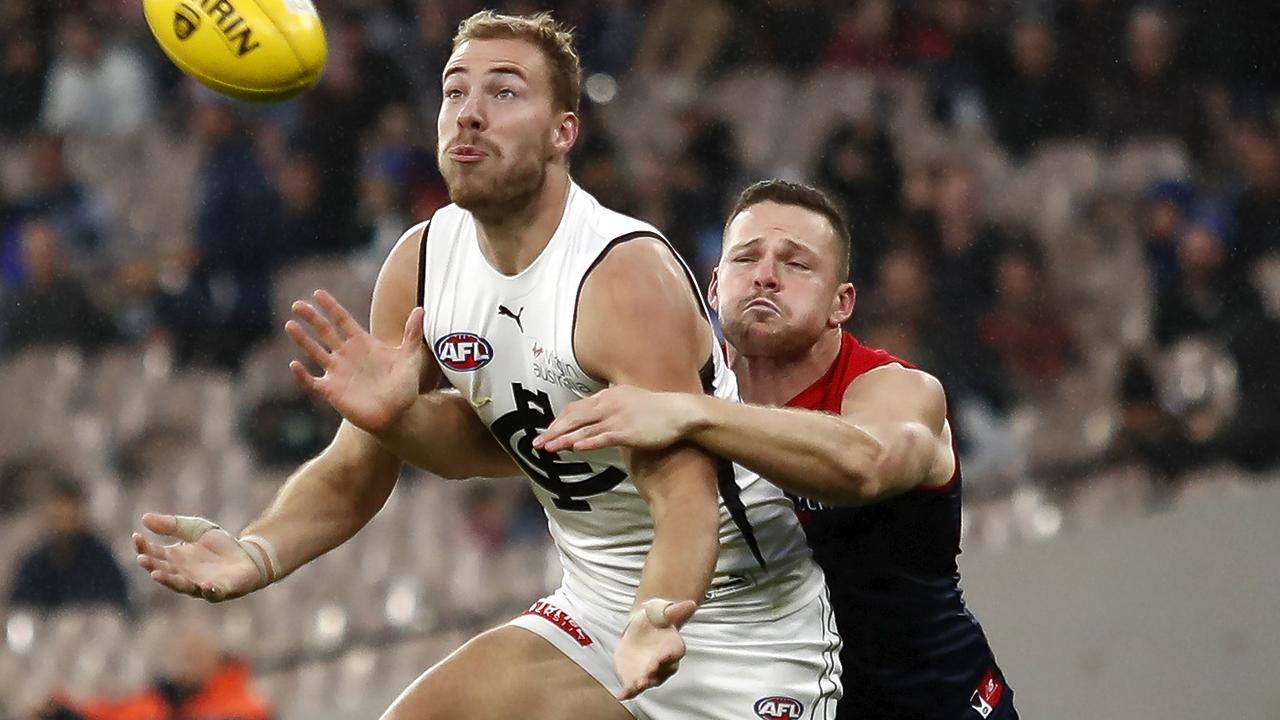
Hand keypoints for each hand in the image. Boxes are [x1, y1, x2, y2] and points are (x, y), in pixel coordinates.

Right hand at [133, 513, 262, 602]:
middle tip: (141, 559)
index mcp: (175, 559)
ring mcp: (200, 584)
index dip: (144, 547)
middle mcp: (183, 574)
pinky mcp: (221, 589)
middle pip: (164, 571)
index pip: (154, 554)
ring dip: (170, 581)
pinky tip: (205, 585)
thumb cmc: (219, 544)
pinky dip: (209, 591)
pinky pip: (213, 593)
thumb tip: (144, 518)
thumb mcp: (194, 528)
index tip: (136, 536)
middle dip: (152, 566)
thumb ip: (171, 525)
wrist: (248, 555)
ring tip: (157, 574)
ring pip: (182, 585)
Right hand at [286, 289, 425, 435]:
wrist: (397, 414)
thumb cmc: (403, 385)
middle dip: (311, 318)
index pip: (342, 320)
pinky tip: (294, 365)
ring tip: (289, 325)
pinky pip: (313, 382)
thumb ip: (412, 334)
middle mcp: (346, 355)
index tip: (317, 293)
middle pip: (325, 331)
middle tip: (297, 304)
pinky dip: (303, 375)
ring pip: (315, 352)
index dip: (331, 307)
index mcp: (362, 343)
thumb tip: (421, 309)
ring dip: (302, 340)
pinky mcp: (332, 391)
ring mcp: (337, 372)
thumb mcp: (409, 357)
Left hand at [533, 385, 694, 453]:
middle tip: (536, 443)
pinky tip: (575, 448)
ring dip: (563, 440)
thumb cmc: (656, 410)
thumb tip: (597, 416)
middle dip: (553, 431)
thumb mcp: (628, 400)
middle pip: (574, 418)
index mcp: (608, 396)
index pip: (576, 408)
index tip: (546, 432)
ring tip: (547, 448)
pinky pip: (604, 437)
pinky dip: (588, 442)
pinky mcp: (629, 432)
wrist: (680, 412)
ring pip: (584, 429)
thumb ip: (611, 406)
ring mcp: (618, 418)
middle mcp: (609, 404)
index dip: (559, 421)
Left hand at [613, 599, 697, 699]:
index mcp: (673, 647)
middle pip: (662, 671)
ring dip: (643, 684)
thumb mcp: (662, 613)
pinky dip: (628, 693)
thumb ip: (675, 610)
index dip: (669, 655)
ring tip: (638, 684)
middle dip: (655, 672)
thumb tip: (691, 603)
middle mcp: (664, 664)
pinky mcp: (636, 678)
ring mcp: (650, 673)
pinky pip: (633, 688)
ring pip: (649, 681)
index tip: (663, 656)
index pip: (674, 653)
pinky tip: (621, 695)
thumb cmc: (654, 623)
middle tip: (649, 671)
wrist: (640, 631)